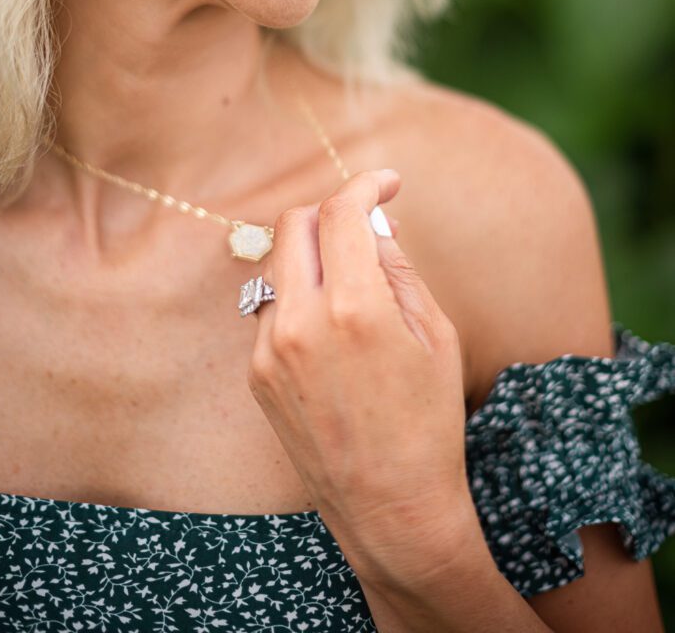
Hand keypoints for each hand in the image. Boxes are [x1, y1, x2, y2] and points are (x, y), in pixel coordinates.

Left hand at [246, 169, 474, 581]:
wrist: (391, 509)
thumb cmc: (429, 422)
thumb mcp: (435, 335)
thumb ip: (398, 267)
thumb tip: (373, 223)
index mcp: (354, 308)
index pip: (341, 212)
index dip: (367, 184)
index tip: (388, 183)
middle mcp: (300, 322)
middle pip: (293, 224)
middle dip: (329, 210)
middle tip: (364, 222)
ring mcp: (270, 350)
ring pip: (280, 266)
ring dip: (315, 256)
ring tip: (356, 282)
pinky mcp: (257, 375)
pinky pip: (273, 310)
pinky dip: (302, 299)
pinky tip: (335, 331)